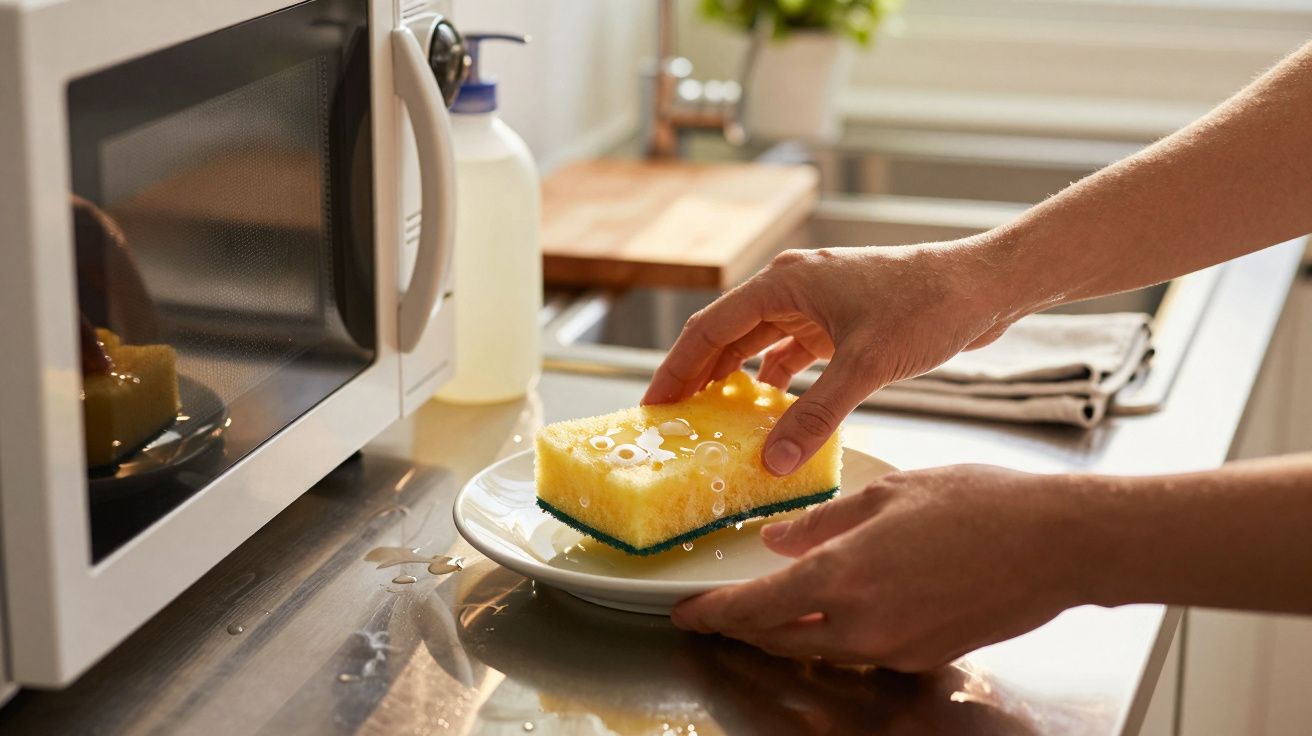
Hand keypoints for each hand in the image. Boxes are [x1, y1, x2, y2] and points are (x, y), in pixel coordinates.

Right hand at [641, 243, 1026, 474]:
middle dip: (699, 376)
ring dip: (736, 379)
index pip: (710, 328)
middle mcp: (794, 288)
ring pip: (759, 345)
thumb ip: (816, 415)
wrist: (984, 286)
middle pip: (728, 335)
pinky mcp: (842, 322)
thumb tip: (773, 461)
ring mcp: (818, 304)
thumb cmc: (928, 305)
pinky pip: (793, 353)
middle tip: (674, 421)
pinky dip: (778, 381)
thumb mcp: (866, 366)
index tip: (655, 405)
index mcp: (785, 283)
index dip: (677, 368)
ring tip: (713, 419)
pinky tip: (772, 411)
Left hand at [670, 465, 1096, 671]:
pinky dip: (835, 633)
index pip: (756, 609)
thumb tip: (777, 541)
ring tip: (770, 605)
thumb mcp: (888, 494)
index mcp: (845, 578)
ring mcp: (896, 649)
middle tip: (719, 610)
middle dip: (743, 626)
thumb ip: (821, 523)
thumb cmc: (982, 506)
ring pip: (820, 649)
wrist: (1058, 545)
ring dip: (787, 632)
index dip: (713, 613)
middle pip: (780, 639)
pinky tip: (837, 606)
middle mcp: (864, 625)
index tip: (686, 612)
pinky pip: (862, 651)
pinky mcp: (924, 658)